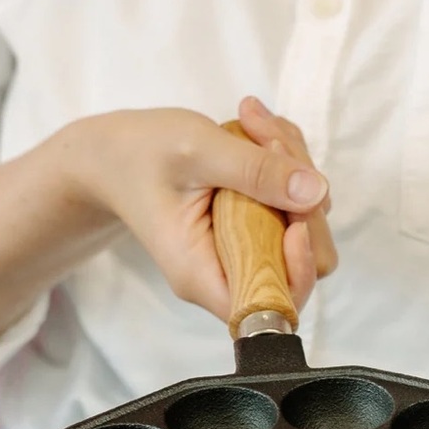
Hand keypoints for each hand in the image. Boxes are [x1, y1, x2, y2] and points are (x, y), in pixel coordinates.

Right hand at [62, 97, 335, 322]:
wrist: (113, 154)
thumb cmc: (140, 155)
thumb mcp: (196, 151)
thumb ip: (255, 171)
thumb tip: (316, 193)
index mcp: (204, 275)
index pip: (274, 302)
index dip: (299, 266)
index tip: (295, 217)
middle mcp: (230, 272)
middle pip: (306, 260)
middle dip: (303, 198)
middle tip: (269, 142)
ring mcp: (247, 250)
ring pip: (306, 222)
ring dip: (294, 167)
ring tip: (254, 125)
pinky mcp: (257, 226)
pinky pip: (294, 201)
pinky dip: (287, 163)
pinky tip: (256, 132)